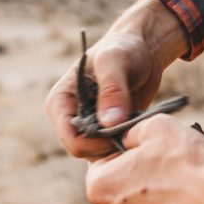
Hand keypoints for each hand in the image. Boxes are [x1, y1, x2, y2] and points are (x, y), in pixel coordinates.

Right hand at [45, 0, 188, 159]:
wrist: (143, 50)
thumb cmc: (124, 49)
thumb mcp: (116, 61)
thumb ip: (112, 90)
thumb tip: (109, 124)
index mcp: (60, 102)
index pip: (70, 138)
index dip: (94, 142)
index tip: (121, 131)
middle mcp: (70, 117)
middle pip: (83, 150)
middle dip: (108, 146)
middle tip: (135, 131)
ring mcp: (88, 126)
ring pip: (98, 154)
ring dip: (118, 146)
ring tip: (139, 128)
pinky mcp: (106, 131)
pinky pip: (112, 150)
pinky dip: (126, 145)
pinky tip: (140, 132)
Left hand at [85, 115, 203, 203]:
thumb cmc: (192, 164)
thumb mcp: (158, 126)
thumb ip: (130, 132)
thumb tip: (126, 139)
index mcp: (100, 187)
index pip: (102, 168)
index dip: (125, 160)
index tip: (148, 159)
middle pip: (117, 199)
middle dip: (136, 188)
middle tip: (168, 178)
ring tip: (180, 199)